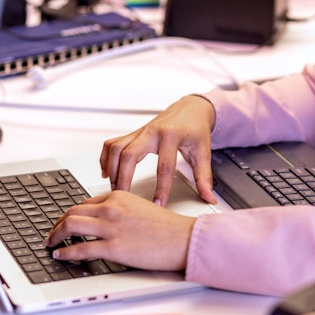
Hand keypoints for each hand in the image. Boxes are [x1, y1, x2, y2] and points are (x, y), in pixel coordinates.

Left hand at [46, 190, 195, 270]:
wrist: (183, 238)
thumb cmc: (168, 228)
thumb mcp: (141, 208)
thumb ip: (121, 211)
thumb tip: (106, 221)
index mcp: (118, 196)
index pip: (86, 202)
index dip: (72, 214)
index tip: (67, 221)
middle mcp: (111, 208)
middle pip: (73, 212)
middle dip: (58, 223)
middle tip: (53, 232)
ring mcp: (110, 227)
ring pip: (70, 225)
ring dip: (55, 235)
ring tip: (51, 243)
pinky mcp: (112, 247)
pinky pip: (79, 248)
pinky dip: (65, 252)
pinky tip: (60, 254)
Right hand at [100, 95, 217, 206]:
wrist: (190, 109)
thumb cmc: (196, 129)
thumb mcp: (203, 153)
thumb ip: (204, 177)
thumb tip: (209, 198)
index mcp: (171, 136)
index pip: (164, 167)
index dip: (160, 188)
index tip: (158, 204)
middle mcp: (152, 132)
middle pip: (129, 155)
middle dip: (124, 178)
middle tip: (124, 198)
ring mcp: (139, 131)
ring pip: (116, 148)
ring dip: (112, 169)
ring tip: (115, 188)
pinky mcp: (133, 133)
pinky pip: (112, 144)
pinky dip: (106, 158)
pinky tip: (106, 173)